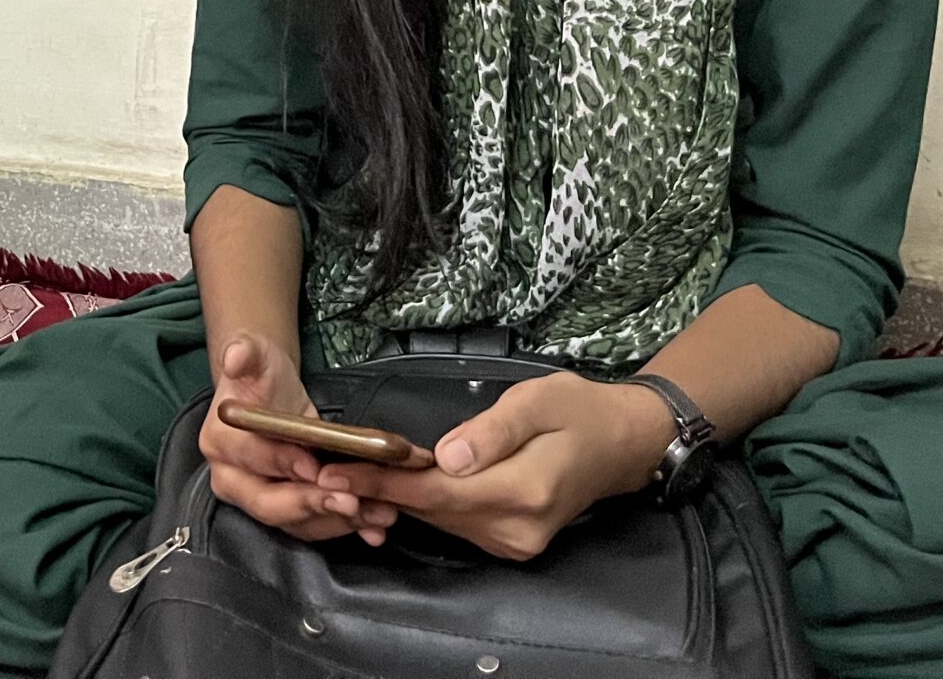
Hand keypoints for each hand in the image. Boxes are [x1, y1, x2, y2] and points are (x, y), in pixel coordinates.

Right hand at [199, 333, 409, 545]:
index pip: (250, 458)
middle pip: (268, 504)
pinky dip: (344, 528)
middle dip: (311, 504)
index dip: (281, 462)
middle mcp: (232, 480)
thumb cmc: (261, 376)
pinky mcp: (286, 513)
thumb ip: (246, 354)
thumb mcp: (255, 356)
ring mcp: (258, 501)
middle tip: (351, 501)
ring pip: (295, 522)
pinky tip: (372, 528)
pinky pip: (313, 527)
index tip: (313, 465)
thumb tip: (236, 356)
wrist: (270, 394)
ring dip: (336, 521)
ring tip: (374, 513)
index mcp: (221, 444)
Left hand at [313, 373, 673, 560]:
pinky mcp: (511, 541)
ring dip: (395, 497)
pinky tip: (394, 482)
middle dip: (377, 488)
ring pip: (440, 519)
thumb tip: (446, 457)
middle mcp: (516, 529)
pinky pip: (455, 521)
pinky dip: (424, 502)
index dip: (384, 480)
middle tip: (320, 467)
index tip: (337, 469)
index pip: (437, 491)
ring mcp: (514, 541)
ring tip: (344, 471)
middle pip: (432, 510)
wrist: (622, 444)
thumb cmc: (579, 410)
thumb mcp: (538, 401)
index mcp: (524, 491)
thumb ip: (492, 431)